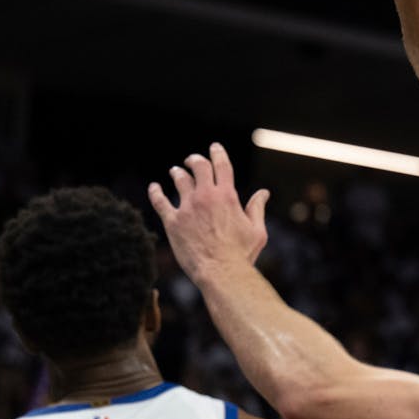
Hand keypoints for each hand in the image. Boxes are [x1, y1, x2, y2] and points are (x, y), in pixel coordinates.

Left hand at [148, 142, 269, 286]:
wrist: (220, 271)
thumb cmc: (242, 254)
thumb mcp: (257, 230)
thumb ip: (257, 209)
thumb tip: (263, 193)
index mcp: (227, 196)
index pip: (222, 166)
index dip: (218, 153)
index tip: (214, 147)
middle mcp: (206, 197)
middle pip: (199, 168)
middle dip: (196, 160)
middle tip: (192, 159)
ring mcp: (187, 208)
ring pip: (180, 181)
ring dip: (178, 172)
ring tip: (175, 170)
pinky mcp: (173, 222)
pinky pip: (160, 202)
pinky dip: (156, 192)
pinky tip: (154, 187)